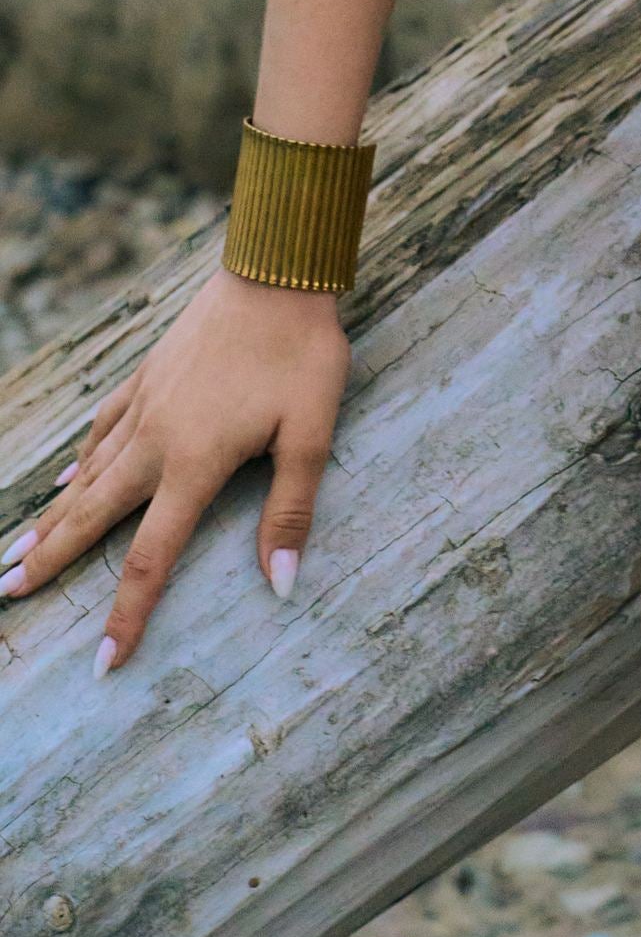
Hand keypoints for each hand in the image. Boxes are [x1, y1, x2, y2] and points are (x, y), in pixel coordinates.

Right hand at [0, 264, 351, 675]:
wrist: (276, 273)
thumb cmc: (303, 353)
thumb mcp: (313, 432)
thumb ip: (291, 510)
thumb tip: (281, 585)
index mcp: (195, 462)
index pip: (151, 556)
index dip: (127, 614)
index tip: (103, 663)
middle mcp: (157, 439)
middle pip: (93, 515)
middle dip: (50, 560)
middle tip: (7, 592)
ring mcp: (146, 403)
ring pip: (90, 473)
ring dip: (55, 516)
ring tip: (19, 549)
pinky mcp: (149, 374)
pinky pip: (103, 427)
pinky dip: (81, 458)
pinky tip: (68, 475)